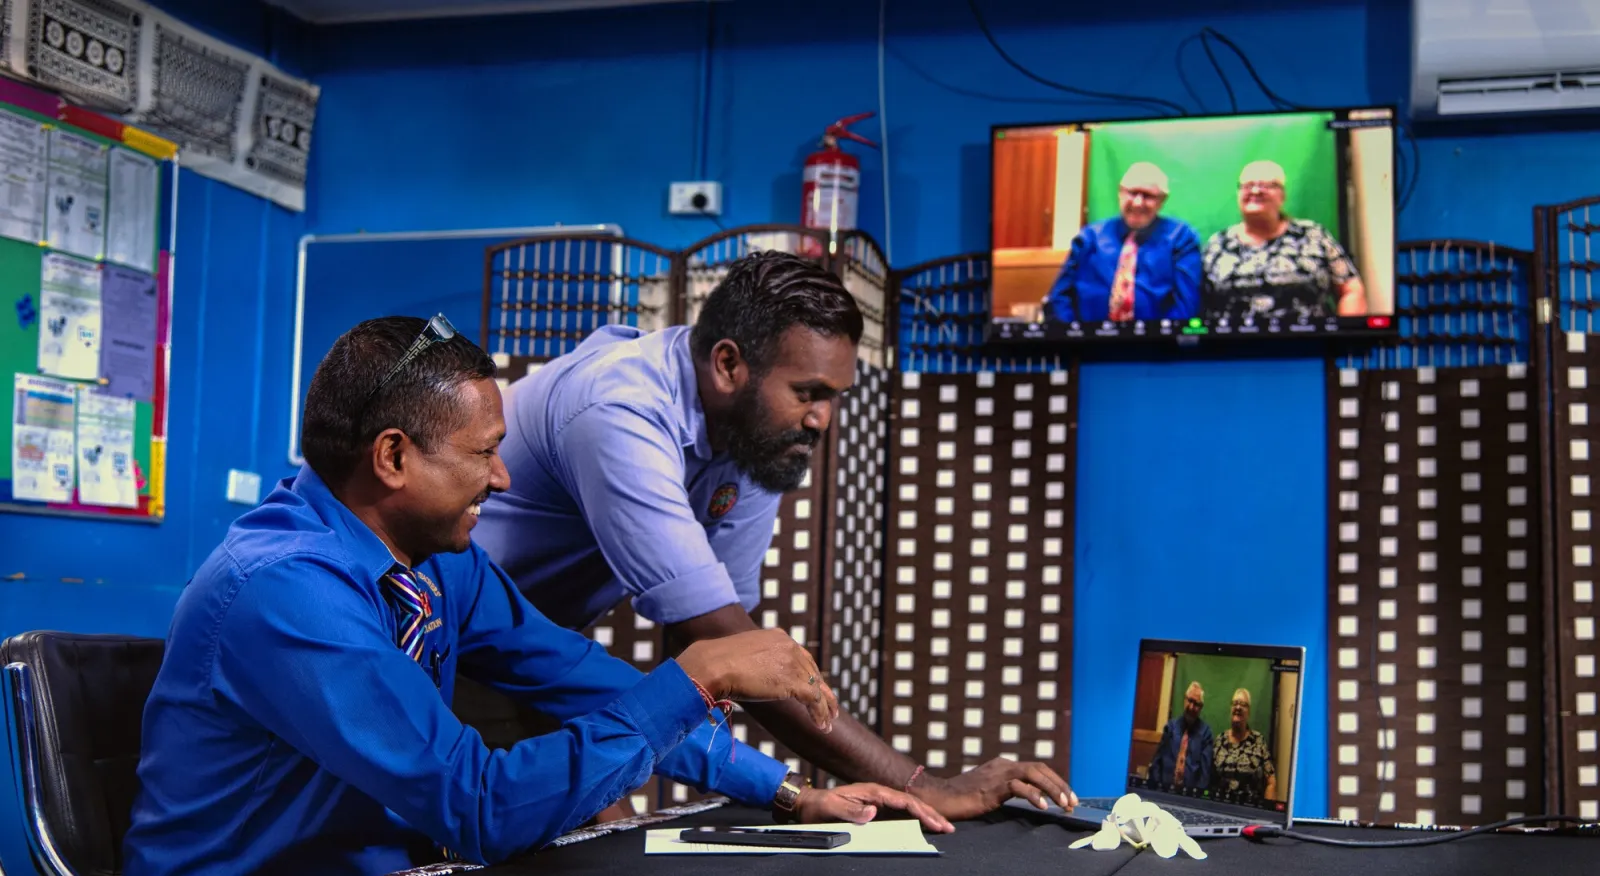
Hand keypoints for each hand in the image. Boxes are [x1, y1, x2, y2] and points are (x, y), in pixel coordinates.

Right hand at [676, 628, 838, 730]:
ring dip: (824, 707)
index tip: (814, 689)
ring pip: (816, 687)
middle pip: (812, 671)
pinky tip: (821, 726)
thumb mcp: (742, 657)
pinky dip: (819, 714)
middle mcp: (789, 645)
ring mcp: (793, 661)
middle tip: (830, 708)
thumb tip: (750, 674)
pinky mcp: (793, 680)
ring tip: (828, 722)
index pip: (801, 658)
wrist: (713, 665)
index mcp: (778, 637)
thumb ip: (755, 663)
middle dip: (822, 691)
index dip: (810, 676)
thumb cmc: (716, 663)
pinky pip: (814, 699)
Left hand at [794, 783, 953, 833]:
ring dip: (926, 818)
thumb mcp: (833, 808)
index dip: (922, 812)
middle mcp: (879, 795)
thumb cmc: (822, 806)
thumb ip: (852, 811)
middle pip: (912, 804)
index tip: (936, 822)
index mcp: (873, 791)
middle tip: (949, 827)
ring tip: (943, 827)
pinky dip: (915, 821)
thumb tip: (874, 813)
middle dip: (932, 815)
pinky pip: (900, 816)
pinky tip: (925, 827)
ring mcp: (879, 803)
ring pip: (909, 810)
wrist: (811, 805)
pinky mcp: (876, 812)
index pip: (904, 801)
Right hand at [910, 758, 1076, 820]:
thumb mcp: (991, 790)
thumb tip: (1031, 797)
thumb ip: (1008, 789)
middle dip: (1060, 785)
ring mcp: (998, 774)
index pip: (1037, 768)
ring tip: (1064, 805)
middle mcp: (1003, 765)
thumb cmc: (963, 797)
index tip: (1068, 798)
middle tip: (1073, 802)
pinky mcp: (992, 786)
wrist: (939, 797)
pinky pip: (1018, 787)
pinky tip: (1043, 807)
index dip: (1056, 782)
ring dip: (1053, 790)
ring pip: (1033, 774)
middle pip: (1040, 769)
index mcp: (1004, 765)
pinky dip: (1034, 796)